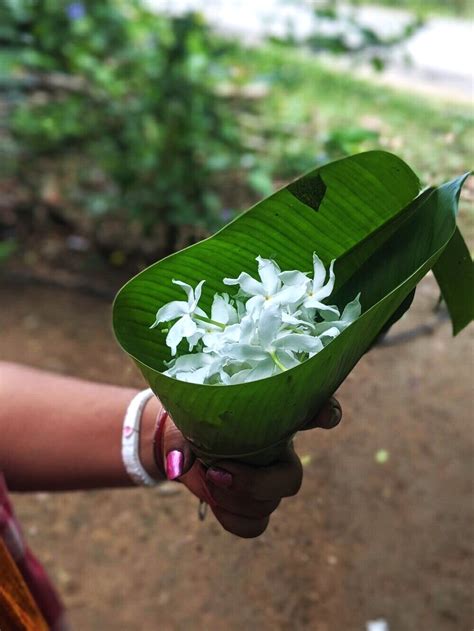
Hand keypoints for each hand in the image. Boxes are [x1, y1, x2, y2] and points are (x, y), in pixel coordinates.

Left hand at [159, 397, 341, 537]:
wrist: (181, 446)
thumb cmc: (191, 420)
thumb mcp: (184, 419)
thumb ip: (183, 437)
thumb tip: (179, 464)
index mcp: (272, 414)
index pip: (310, 409)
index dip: (326, 413)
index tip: (325, 416)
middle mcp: (278, 448)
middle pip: (292, 477)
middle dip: (257, 483)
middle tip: (218, 470)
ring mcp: (268, 479)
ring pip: (271, 503)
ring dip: (235, 498)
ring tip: (208, 477)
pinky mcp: (254, 504)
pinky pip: (255, 524)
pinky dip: (231, 518)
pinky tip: (213, 499)